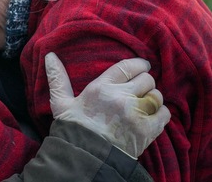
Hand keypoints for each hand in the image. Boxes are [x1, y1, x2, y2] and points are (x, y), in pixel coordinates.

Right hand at [45, 52, 170, 157]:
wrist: (87, 157)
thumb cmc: (73, 129)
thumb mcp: (61, 102)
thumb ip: (57, 78)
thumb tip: (50, 56)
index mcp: (101, 88)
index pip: (128, 66)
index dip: (139, 64)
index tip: (142, 66)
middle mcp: (121, 97)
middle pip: (146, 79)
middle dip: (145, 82)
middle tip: (140, 89)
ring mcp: (136, 114)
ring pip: (157, 95)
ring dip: (152, 98)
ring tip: (144, 103)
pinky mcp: (147, 130)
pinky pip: (164, 113)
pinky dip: (160, 113)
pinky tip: (151, 116)